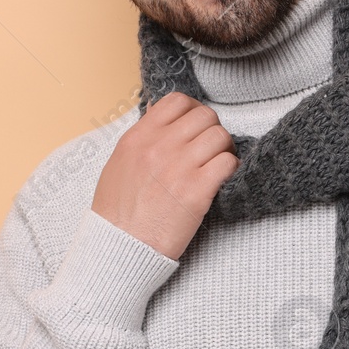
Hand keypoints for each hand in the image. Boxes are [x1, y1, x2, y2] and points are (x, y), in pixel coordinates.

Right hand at [91, 92, 238, 258]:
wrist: (120, 247)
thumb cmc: (117, 212)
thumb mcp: (119, 163)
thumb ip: (142, 139)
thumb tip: (162, 119)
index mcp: (138, 137)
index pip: (177, 101)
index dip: (193, 109)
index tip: (195, 124)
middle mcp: (159, 147)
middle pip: (204, 116)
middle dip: (211, 129)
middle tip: (210, 147)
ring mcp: (179, 167)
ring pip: (219, 136)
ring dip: (224, 149)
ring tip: (218, 163)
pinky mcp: (197, 191)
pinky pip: (228, 163)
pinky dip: (231, 169)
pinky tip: (221, 179)